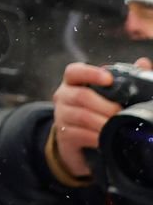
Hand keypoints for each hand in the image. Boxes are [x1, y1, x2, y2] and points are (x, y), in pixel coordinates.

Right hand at [52, 58, 152, 177]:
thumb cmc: (98, 112)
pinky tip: (106, 139)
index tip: (109, 79)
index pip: (74, 72)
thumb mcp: (110, 95)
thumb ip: (126, 79)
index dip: (90, 73)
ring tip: (116, 127)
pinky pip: (80, 134)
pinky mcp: (63, 135)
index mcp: (73, 82)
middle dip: (105, 106)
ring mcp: (61, 115)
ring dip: (103, 122)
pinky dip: (96, 137)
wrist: (82, 142)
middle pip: (81, 96)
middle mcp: (63, 96)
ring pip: (82, 116)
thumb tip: (143, 63)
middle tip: (120, 113)